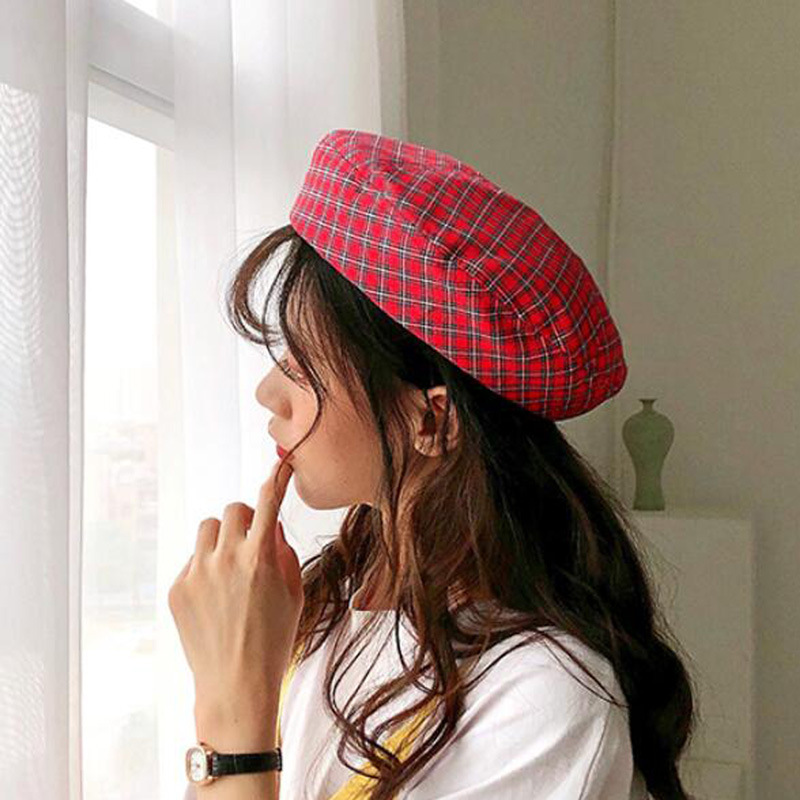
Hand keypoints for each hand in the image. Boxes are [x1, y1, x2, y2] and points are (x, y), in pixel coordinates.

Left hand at [168, 458, 301, 735]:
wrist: (235, 684)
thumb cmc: (273, 640)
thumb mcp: (294, 594)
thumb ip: (284, 553)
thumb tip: (273, 527)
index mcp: (260, 557)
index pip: (268, 502)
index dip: (276, 479)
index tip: (281, 465)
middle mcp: (226, 558)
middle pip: (232, 510)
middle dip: (245, 518)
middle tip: (251, 539)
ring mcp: (197, 572)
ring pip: (207, 528)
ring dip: (221, 536)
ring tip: (229, 565)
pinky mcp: (177, 588)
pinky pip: (192, 560)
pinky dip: (205, 567)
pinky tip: (215, 597)